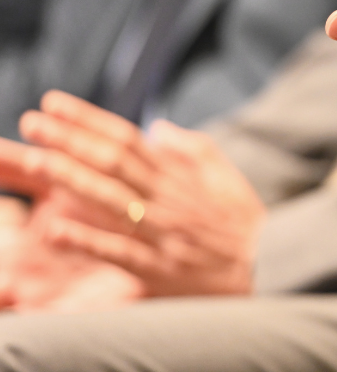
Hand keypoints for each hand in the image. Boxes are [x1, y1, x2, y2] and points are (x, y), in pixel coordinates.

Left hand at [0, 91, 263, 297]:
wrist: (269, 263)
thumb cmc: (243, 218)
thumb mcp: (224, 172)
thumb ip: (190, 146)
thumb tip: (157, 127)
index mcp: (177, 174)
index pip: (126, 137)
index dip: (87, 119)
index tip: (53, 104)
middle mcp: (164, 197)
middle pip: (111, 162)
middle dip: (68, 140)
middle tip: (31, 121)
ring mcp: (160, 232)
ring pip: (109, 199)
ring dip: (69, 178)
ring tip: (34, 160)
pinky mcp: (159, 267)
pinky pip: (119, 251)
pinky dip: (88, 240)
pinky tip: (56, 229)